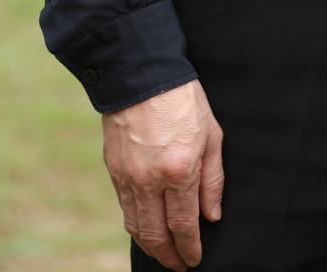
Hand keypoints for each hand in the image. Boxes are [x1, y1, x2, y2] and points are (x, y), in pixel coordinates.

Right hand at [102, 78, 223, 268]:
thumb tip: (212, 215)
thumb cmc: (183, 99)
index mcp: (179, 170)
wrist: (142, 73)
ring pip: (136, 227)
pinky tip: (146, 228)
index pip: (184, 225)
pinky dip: (135, 225)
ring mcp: (128, 177)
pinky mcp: (113, 170)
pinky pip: (124, 208)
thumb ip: (212, 179)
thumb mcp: (211, 134)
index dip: (190, 248)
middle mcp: (150, 180)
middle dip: (169, 256)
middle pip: (156, 235)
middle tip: (179, 265)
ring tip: (164, 253)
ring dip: (151, 246)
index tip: (194, 260)